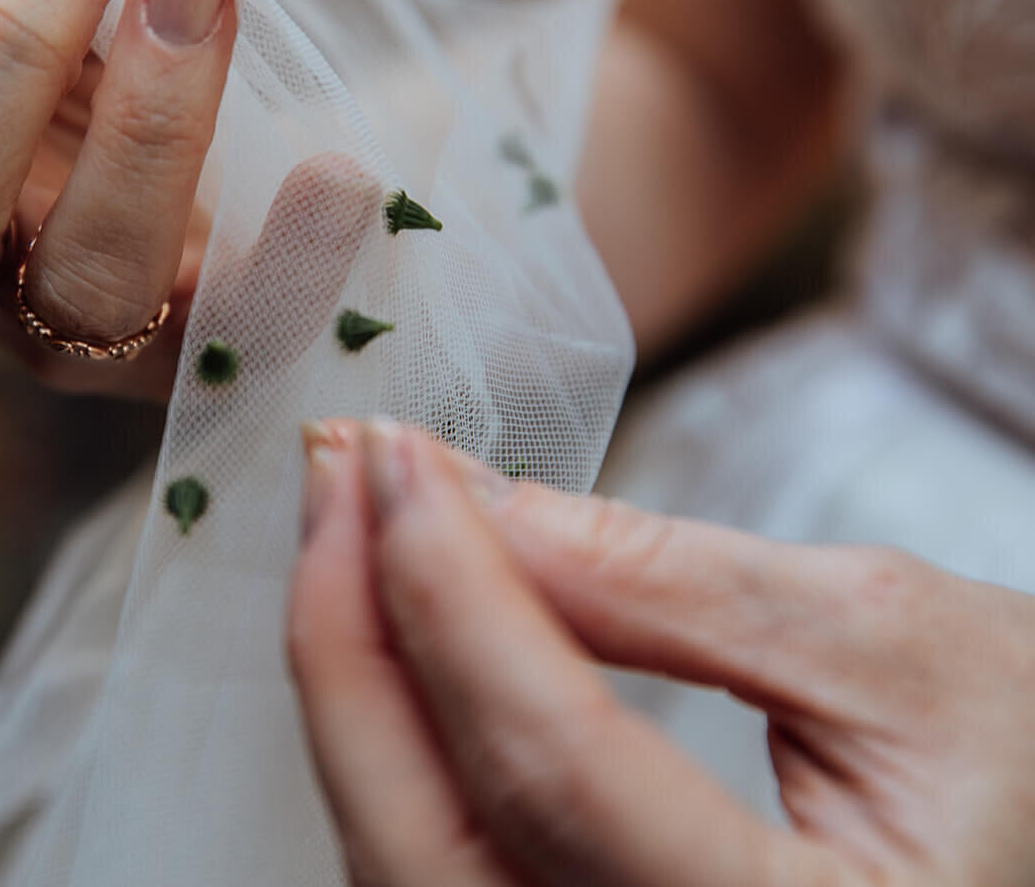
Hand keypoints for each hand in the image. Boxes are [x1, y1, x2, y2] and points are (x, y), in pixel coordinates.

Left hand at [289, 419, 1034, 886]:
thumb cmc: (1023, 758)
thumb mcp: (889, 644)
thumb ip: (671, 588)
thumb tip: (484, 511)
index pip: (557, 765)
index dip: (453, 594)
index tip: (395, 458)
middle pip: (430, 842)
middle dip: (355, 641)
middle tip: (339, 479)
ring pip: (405, 860)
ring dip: (357, 684)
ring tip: (353, 528)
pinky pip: (434, 858)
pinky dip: (395, 737)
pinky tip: (395, 627)